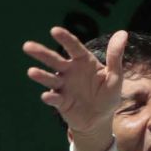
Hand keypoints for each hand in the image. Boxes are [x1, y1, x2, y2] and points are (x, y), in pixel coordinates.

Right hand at [25, 27, 126, 150]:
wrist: (101, 119)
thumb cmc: (108, 95)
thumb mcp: (115, 76)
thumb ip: (115, 56)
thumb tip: (123, 33)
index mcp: (83, 61)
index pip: (73, 47)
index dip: (64, 39)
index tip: (54, 31)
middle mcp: (69, 71)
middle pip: (54, 60)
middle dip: (41, 53)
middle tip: (27, 46)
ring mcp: (63, 86)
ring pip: (50, 78)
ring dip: (41, 75)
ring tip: (31, 72)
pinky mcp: (61, 102)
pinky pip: (55, 98)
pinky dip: (51, 97)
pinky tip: (47, 96)